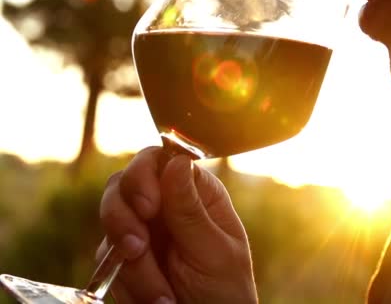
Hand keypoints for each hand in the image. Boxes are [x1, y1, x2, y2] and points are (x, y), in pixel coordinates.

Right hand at [97, 147, 256, 302]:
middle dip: (123, 217)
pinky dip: (128, 283)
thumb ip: (191, 210)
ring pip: (110, 222)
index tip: (147, 206)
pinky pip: (107, 260)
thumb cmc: (226, 290)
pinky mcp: (124, 258)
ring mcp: (142, 229)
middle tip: (138, 249)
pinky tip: (156, 300)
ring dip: (132, 263)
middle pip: (123, 184)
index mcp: (196, 193)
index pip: (159, 159)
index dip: (143, 174)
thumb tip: (176, 160)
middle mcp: (166, 204)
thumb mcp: (214, 252)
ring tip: (161, 294)